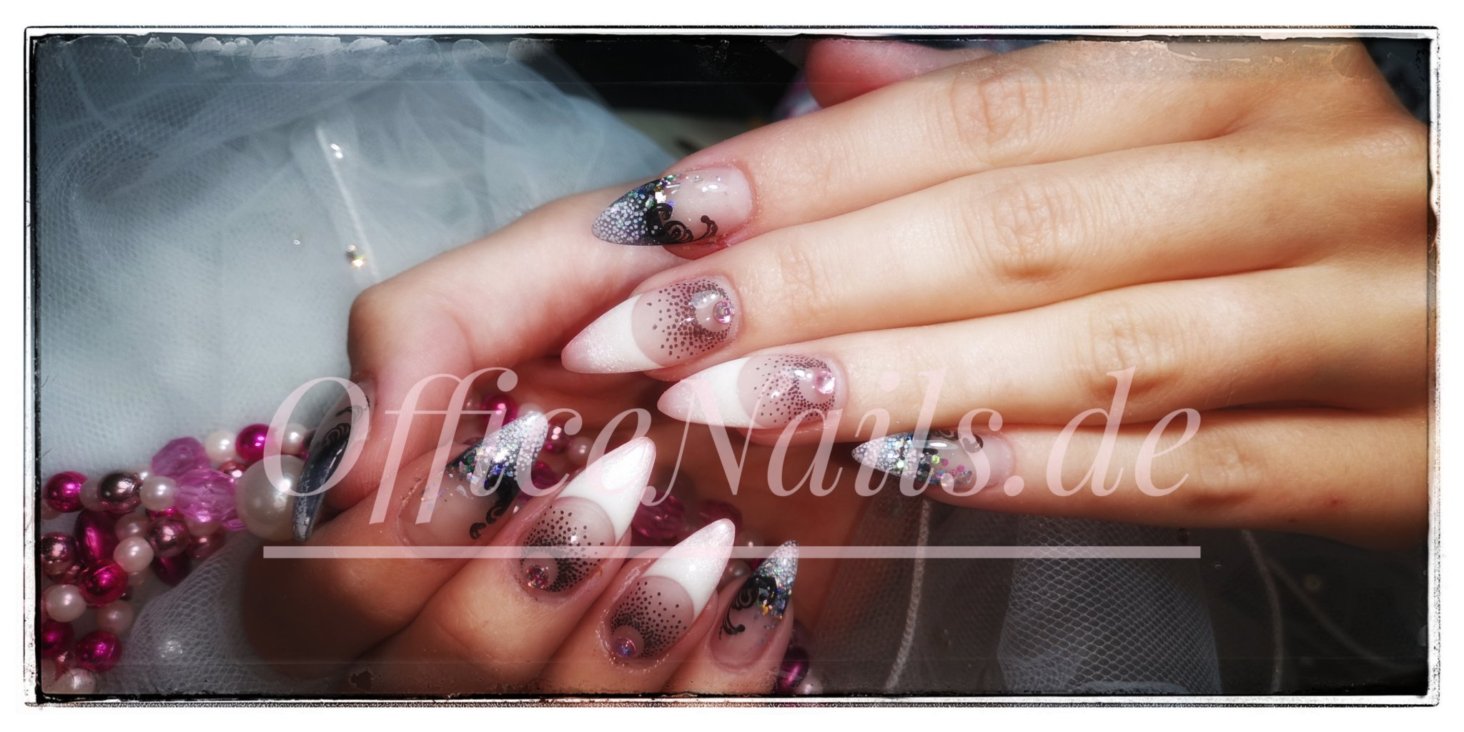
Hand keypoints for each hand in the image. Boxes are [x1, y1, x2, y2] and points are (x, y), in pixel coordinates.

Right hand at [241, 193, 809, 691]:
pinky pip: (671, 725)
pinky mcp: (665, 689)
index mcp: (400, 514)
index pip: (330, 588)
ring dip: (631, 621)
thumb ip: (423, 327)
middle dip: (527, 575)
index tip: (519, 441)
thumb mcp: (549, 264)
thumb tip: (355, 453)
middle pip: (424, 668)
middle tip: (626, 473)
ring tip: (711, 531)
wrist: (797, 344)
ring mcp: (559, 667)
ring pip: (542, 713)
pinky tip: (758, 580)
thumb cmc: (660, 309)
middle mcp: (459, 613)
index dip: (411, 531)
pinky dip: (721, 663)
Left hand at [560, 40, 1429, 548]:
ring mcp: (1367, 312)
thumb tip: (831, 70)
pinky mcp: (1400, 450)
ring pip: (1096, 341)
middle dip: (813, 280)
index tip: (676, 218)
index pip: (985, 115)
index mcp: (1239, 83)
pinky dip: (1062, 466)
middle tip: (657, 328)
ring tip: (741, 404)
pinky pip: (1210, 462)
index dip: (816, 167)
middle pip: (1014, 226)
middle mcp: (1305, 175)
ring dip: (898, 375)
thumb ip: (1007, 108)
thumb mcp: (1185, 127)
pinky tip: (927, 471)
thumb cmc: (1307, 217)